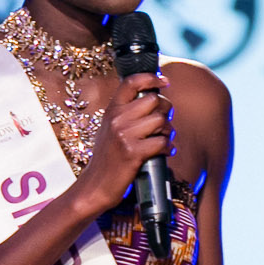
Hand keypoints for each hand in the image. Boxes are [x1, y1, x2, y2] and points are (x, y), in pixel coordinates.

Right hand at [73, 72, 173, 215]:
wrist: (95, 186)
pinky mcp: (133, 153)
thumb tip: (152, 100)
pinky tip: (165, 152)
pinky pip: (162, 142)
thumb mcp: (109, 129)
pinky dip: (168, 147)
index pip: (131, 82)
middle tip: (164, 123)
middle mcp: (117, 119)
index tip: (164, 82)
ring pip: (161, 121)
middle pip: (154, 101)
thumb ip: (125, 113)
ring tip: (164, 139)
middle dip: (166, 111)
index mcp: (111, 110)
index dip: (151, 78)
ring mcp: (124, 135)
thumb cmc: (107, 159)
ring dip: (168, 131)